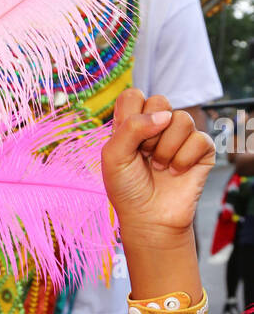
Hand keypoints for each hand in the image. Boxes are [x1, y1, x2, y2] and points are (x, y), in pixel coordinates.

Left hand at [101, 90, 214, 244]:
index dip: (131, 114)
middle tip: (144, 154)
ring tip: (159, 167)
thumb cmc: (127, 188)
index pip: (133, 95)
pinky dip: (183, 160)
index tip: (128, 140)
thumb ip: (131, 127)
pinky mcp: (201, 149)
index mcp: (133, 123)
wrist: (148, 218)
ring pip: (182, 119)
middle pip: (160, 100)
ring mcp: (180, 136)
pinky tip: (175, 173)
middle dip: (149, 133)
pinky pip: (199, 138)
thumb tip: (165, 116)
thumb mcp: (114, 156)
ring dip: (166, 149)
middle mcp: (157, 125)